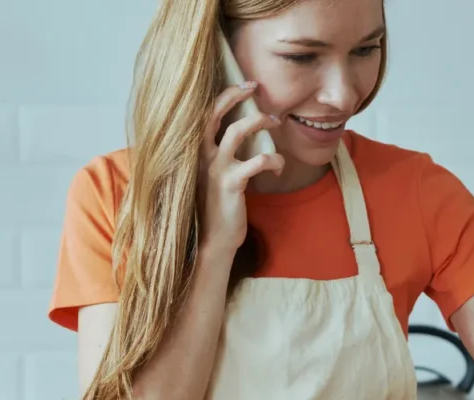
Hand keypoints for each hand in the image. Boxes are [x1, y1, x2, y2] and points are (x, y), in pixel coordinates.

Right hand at [198, 81, 284, 254]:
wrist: (213, 241)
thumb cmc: (216, 207)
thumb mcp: (213, 176)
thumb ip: (220, 154)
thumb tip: (241, 132)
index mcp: (195, 152)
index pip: (203, 114)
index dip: (223, 94)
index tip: (244, 84)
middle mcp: (201, 156)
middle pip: (214, 113)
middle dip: (235, 94)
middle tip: (255, 86)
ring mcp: (216, 169)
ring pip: (237, 130)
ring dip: (260, 121)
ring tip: (275, 122)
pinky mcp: (232, 184)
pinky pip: (258, 161)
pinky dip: (273, 159)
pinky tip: (278, 166)